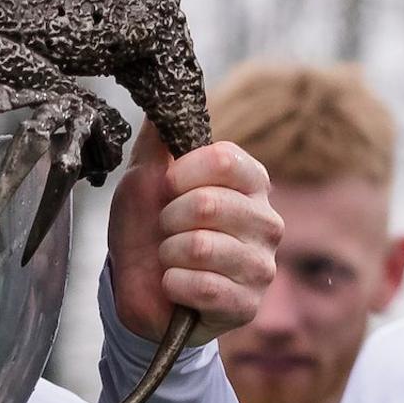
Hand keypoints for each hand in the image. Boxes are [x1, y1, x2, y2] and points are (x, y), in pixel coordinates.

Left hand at [104, 126, 278, 344]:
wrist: (137, 288)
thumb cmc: (147, 228)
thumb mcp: (143, 178)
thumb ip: (158, 140)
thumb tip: (167, 97)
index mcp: (249, 182)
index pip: (224, 159)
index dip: (182, 172)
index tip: (166, 186)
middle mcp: (266, 221)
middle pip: (209, 203)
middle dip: (167, 218)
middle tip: (165, 229)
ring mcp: (262, 266)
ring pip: (201, 247)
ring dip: (168, 253)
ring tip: (171, 258)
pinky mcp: (248, 305)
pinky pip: (204, 287)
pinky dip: (174, 284)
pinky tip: (175, 285)